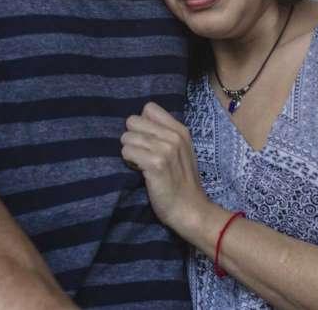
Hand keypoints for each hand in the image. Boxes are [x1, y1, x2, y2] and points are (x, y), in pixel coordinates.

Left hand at [120, 102, 209, 232]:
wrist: (190, 210)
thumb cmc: (181, 182)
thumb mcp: (181, 151)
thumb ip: (164, 134)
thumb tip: (138, 121)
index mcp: (180, 130)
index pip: (149, 108)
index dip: (142, 124)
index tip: (147, 140)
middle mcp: (173, 136)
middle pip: (133, 121)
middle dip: (132, 137)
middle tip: (141, 154)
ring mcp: (165, 149)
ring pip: (127, 137)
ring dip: (129, 152)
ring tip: (140, 164)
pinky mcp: (155, 164)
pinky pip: (127, 152)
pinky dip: (128, 162)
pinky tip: (139, 172)